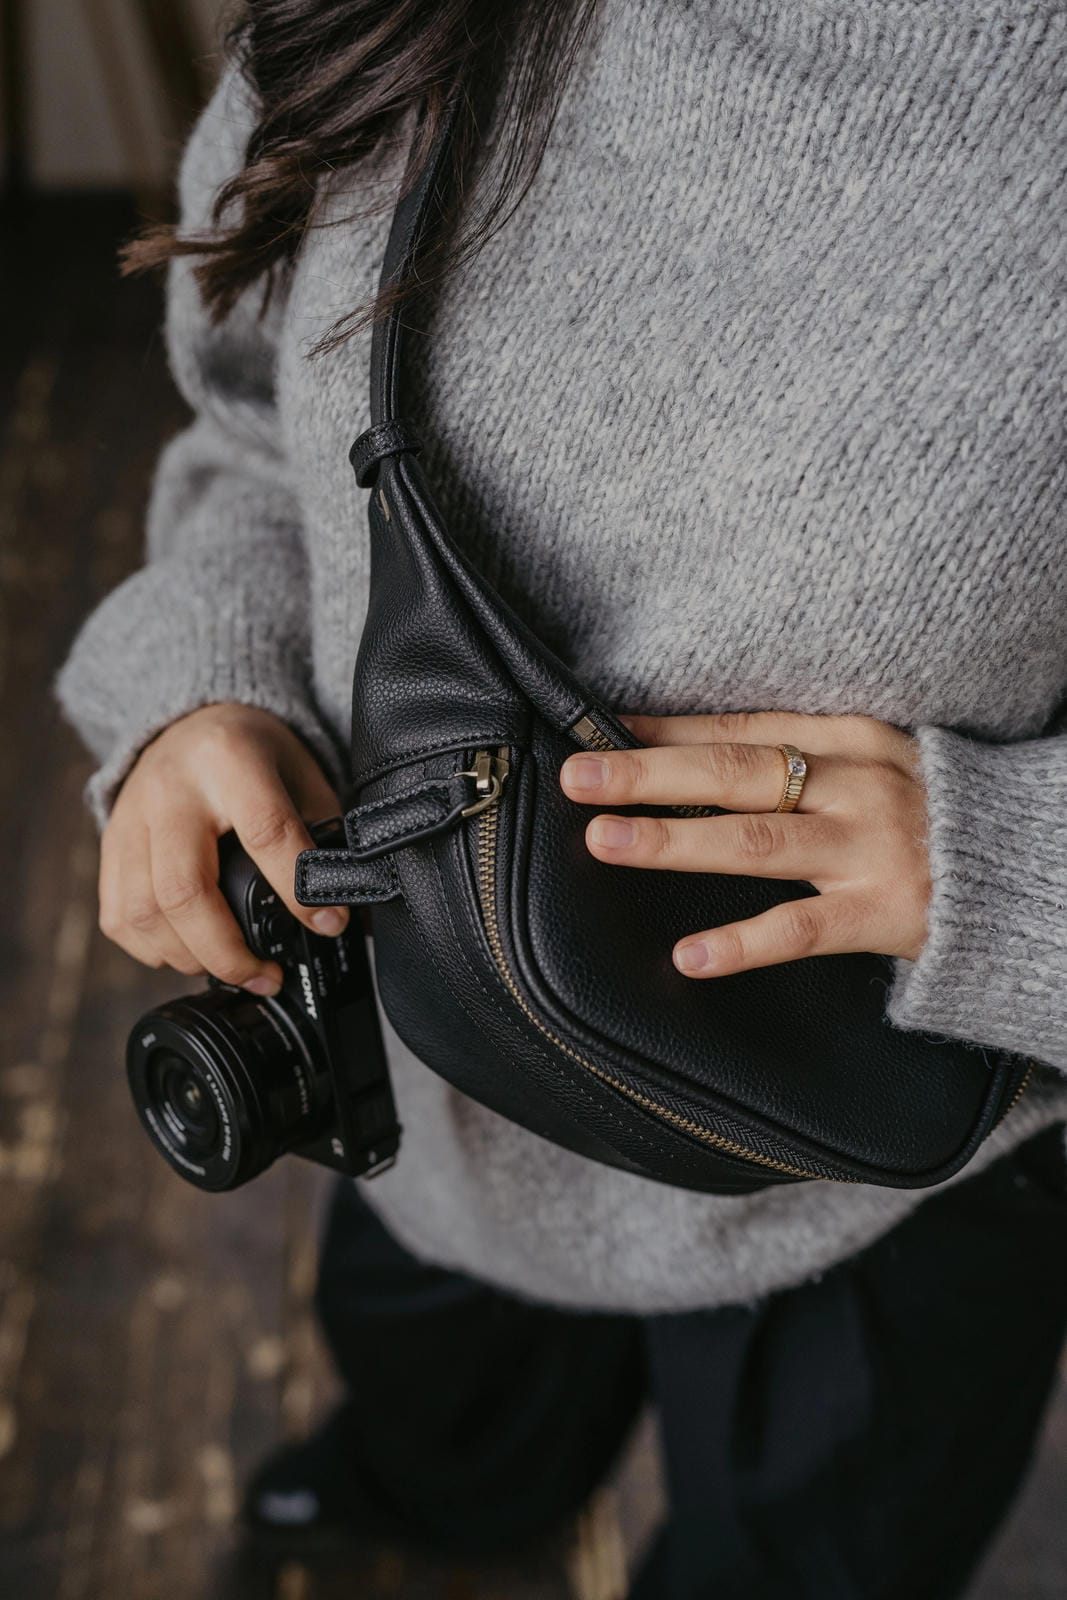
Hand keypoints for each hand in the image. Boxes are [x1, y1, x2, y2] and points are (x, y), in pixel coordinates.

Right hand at [99, 703, 347, 993]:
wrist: (193, 721)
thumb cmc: (256, 754)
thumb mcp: (301, 775)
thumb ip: (321, 833)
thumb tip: (345, 904)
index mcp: (229, 761)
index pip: (266, 832)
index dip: (300, 889)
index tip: (329, 924)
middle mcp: (170, 790)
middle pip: (185, 891)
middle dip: (228, 952)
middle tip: (265, 977)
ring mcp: (130, 819)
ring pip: (144, 913)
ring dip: (190, 958)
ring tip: (231, 968)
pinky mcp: (109, 845)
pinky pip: (119, 916)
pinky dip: (153, 950)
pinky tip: (189, 952)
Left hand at [559, 711, 931, 978]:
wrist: (1030, 869)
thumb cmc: (936, 814)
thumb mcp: (872, 763)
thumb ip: (798, 758)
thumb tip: (692, 756)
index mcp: (848, 738)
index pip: (737, 728)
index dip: (664, 729)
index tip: (596, 727)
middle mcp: (854, 784)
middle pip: (733, 773)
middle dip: (649, 773)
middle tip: (578, 777)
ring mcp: (868, 849)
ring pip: (754, 840)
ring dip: (674, 841)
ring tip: (607, 842)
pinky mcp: (883, 913)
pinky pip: (801, 930)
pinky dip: (742, 943)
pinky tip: (689, 955)